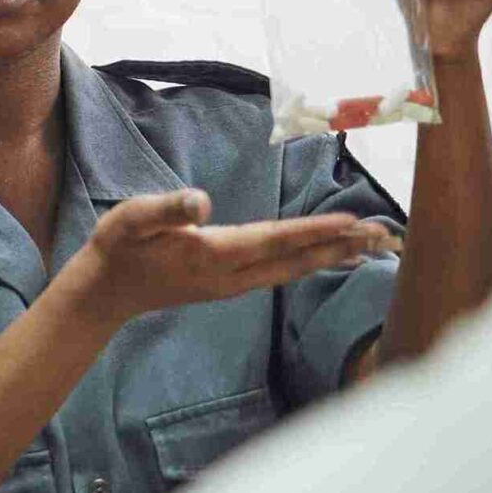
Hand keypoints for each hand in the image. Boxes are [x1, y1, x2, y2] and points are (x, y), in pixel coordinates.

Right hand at [80, 189, 392, 322]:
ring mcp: (232, 286)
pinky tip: (328, 257)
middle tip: (385, 235)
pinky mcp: (229, 286)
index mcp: (213, 254)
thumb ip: (166, 209)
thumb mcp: (133, 219)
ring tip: (370, 245)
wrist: (106, 291)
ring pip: (292, 270)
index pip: (275, 240)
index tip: (353, 222)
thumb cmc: (118, 247)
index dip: (315, 230)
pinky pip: (281, 273)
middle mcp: (231, 276)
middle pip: (296, 260)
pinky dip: (310, 263)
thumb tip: (200, 201)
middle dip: (341, 247)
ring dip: (332, 256)